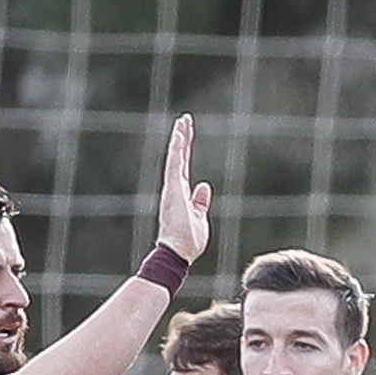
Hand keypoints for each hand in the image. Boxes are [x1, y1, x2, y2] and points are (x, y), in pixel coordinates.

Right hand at [154, 114, 212, 262]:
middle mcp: (174, 189)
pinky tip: (179, 133)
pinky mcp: (173, 188)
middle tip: (184, 120)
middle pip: (178, 158)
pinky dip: (177, 148)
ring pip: (176, 157)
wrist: (178, 253)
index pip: (183, 168)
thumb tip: (204, 186)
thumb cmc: (188, 242)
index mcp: (181, 195)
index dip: (185, 151)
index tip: (186, 136)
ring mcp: (172, 188)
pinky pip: (175, 163)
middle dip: (182, 139)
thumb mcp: (199, 218)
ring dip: (179, 138)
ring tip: (183, 120)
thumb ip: (200, 202)